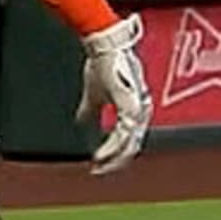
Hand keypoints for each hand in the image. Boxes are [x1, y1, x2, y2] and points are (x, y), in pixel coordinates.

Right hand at [76, 16, 152, 175]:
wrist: (104, 48)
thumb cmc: (103, 66)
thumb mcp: (93, 95)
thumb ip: (90, 111)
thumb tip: (80, 123)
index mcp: (133, 108)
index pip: (129, 138)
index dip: (116, 153)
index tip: (102, 163)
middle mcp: (140, 110)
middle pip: (132, 145)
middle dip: (116, 161)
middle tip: (100, 171)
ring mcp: (137, 108)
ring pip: (129, 143)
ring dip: (113, 157)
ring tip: (99, 166)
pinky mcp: (130, 106)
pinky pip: (122, 134)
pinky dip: (111, 147)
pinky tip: (100, 155)